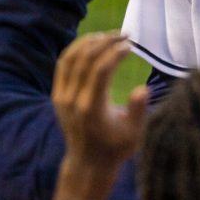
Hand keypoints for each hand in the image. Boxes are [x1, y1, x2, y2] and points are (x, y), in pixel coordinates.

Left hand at [52, 32, 147, 166]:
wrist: (88, 163)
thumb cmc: (116, 148)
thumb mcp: (133, 134)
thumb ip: (137, 111)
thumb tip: (143, 89)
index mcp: (91, 108)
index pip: (100, 70)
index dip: (115, 53)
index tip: (131, 46)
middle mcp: (72, 100)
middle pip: (85, 59)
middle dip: (106, 42)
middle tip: (125, 36)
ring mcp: (62, 97)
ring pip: (70, 58)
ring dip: (90, 42)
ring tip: (109, 36)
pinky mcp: (57, 96)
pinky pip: (63, 64)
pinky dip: (76, 50)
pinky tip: (92, 44)